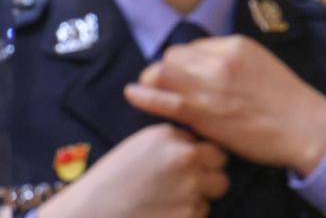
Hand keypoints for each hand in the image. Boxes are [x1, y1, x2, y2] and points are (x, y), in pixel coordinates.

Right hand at [37, 124, 227, 217]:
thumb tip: (202, 148)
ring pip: (215, 190)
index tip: (184, 170)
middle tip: (184, 187)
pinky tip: (162, 215)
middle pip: (220, 164)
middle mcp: (183, 156)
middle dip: (208, 175)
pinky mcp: (187, 213)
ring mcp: (189, 185)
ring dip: (199, 197)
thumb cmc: (109, 184)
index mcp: (169, 136)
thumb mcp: (140, 148)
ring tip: (168, 203)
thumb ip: (173, 143)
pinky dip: (188, 216)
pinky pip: (202, 213)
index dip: (199, 159)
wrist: (86, 215)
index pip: (206, 143)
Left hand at [125, 35, 325, 176]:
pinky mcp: (203, 113)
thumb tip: (204, 65)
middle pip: (173, 57)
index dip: (184, 62)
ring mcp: (211, 87)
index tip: (185, 76)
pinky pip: (164, 100)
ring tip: (149, 90)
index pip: (192, 47)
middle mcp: (220, 61)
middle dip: (165, 69)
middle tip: (165, 84)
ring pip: (164, 73)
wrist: (303, 125)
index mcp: (236, 45)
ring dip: (153, 81)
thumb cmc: (286, 99)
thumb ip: (231, 60)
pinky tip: (132, 94)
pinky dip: (144, 96)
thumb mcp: (260, 63)